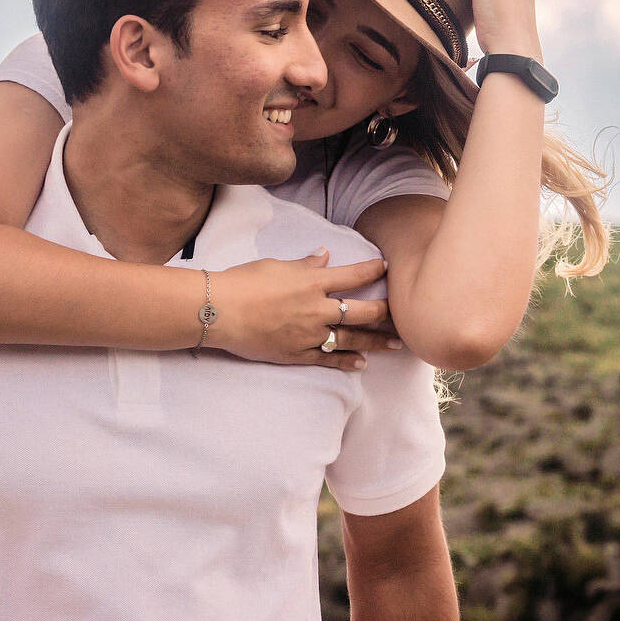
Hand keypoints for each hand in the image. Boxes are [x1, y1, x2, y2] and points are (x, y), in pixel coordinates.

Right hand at [206, 250, 402, 370]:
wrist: (219, 311)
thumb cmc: (243, 282)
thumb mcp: (275, 265)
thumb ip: (304, 264)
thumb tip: (324, 255)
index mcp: (312, 282)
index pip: (352, 275)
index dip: (372, 270)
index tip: (386, 268)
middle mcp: (316, 309)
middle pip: (361, 311)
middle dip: (384, 312)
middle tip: (400, 314)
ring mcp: (308, 335)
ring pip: (350, 339)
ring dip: (375, 341)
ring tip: (394, 345)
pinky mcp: (295, 354)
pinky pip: (327, 360)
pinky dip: (346, 362)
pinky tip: (361, 364)